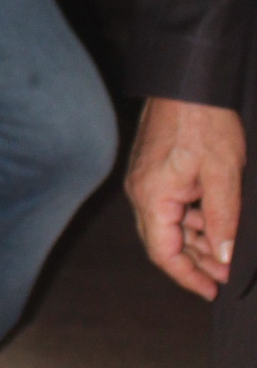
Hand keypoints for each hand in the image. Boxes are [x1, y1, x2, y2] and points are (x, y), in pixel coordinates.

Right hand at [125, 96, 245, 299]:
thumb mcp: (223, 174)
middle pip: (164, 242)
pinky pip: (170, 205)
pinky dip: (192, 218)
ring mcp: (146, 180)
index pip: (164, 253)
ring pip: (169, 224)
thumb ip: (222, 219)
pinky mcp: (155, 169)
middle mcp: (142, 192)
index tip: (212, 289)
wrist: (188, 78)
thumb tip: (223, 256)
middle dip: (196, 262)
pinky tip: (214, 221)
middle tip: (226, 272)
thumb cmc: (203, 118)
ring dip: (196, 240)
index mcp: (152, 197)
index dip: (189, 276)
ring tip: (226, 249)